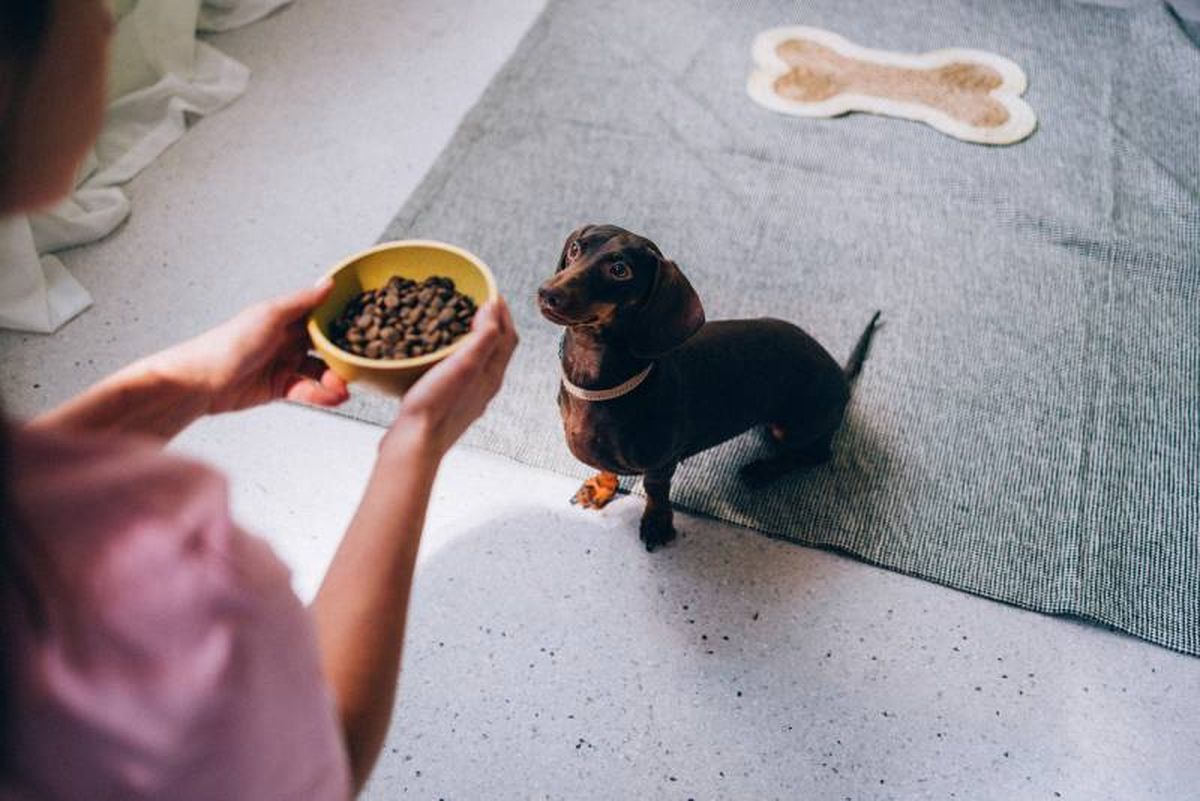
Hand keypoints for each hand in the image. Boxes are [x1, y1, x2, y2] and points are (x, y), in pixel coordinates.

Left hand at [146, 279, 349, 413]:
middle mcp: (286, 339)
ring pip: (320, 371)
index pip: (322, 316)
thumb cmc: (226, 344)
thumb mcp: (269, 315)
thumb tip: (328, 283)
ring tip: (343, 387)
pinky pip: (308, 390)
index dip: (343, 320)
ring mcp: (283, 364)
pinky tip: (331, 397)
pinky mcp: (279, 387)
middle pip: (325, 346)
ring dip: (334, 380)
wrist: (199, 383)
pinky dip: (321, 395)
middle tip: (358, 365)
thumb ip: (302, 302)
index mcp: (284, 317)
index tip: (367, 326)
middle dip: (343, 356)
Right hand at [380, 296, 517, 462]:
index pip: (509, 336)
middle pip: (497, 348)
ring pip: (478, 361)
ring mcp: (469, 398)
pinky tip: (438, 356)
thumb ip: (483, 336)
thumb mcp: (463, 364)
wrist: (414, 446)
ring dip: (473, 338)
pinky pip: (460, 373)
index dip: (503, 312)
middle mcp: (485, 387)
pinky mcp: (450, 405)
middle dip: (490, 322)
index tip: (491, 291)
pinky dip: (456, 355)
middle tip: (475, 302)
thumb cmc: (436, 405)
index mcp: (493, 375)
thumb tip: (494, 306)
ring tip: (457, 322)